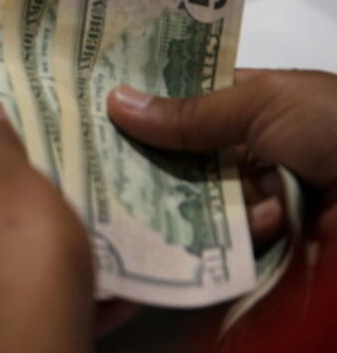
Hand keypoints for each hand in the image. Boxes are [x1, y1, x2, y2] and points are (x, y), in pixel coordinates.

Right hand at [108, 69, 336, 245]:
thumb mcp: (267, 102)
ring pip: (196, 203)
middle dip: (145, 155)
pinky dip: (211, 241)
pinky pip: (222, 247)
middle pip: (186, 156)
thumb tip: (116, 101)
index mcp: (266, 107)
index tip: (94, 101)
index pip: (193, 101)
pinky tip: (207, 228)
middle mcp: (260, 153)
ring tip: (138, 190)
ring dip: (177, 200)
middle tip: (85, 152)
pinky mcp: (268, 252)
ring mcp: (263, 203)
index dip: (149, 100)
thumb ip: (191, 110)